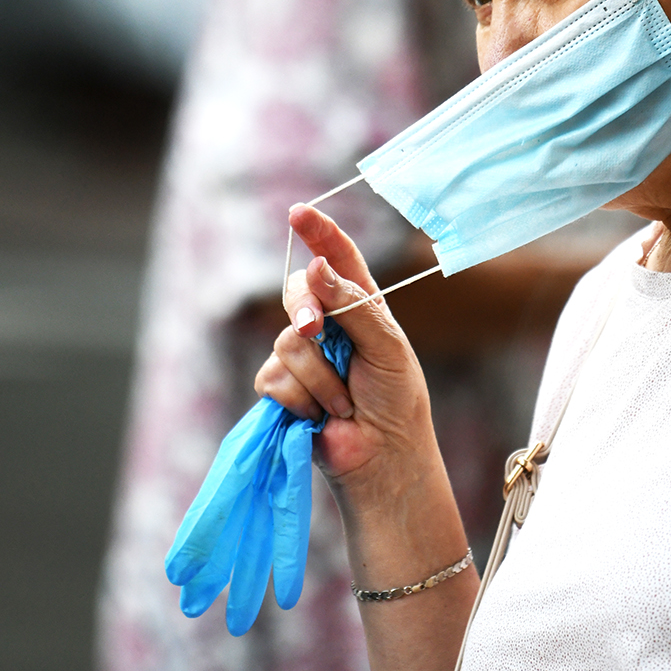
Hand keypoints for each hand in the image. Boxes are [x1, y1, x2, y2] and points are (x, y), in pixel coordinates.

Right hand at [254, 205, 437, 488]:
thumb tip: (316, 266)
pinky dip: (301, 399)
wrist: (382, 458)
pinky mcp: (282, 389)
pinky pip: (273, 378)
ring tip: (343, 403)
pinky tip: (320, 417)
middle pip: (297, 292)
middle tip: (317, 331)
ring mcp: (303, 356)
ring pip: (286, 341)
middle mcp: (328, 324)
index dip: (317, 232)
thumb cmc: (396, 399)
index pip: (336, 257)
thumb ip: (351, 305)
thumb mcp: (386, 345)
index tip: (298, 212)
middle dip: (306, 310)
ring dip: (318, 377)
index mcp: (359, 305)